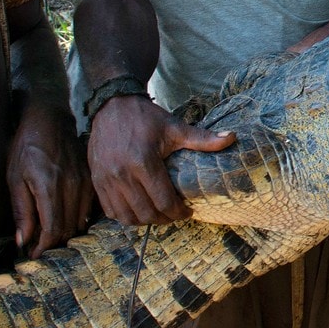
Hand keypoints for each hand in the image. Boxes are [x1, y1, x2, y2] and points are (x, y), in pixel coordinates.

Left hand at [7, 105, 91, 257]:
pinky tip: (65, 219)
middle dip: (52, 242)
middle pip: (66, 229)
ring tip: (49, 235)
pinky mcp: (91, 178)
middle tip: (38, 246)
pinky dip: (77, 219)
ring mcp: (85, 182)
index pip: (51, 230)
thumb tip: (23, 240)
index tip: (33, 254)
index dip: (42, 247)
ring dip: (64, 232)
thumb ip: (22, 211)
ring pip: (79, 221)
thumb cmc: (27, 146)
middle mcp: (71, 187)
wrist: (50, 118)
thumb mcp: (15, 178)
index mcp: (49, 187)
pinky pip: (88, 209)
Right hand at [88, 94, 233, 225]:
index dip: (178, 212)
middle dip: (164, 219)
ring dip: (144, 221)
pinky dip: (125, 217)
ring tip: (157, 214)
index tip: (187, 211)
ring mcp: (106, 180)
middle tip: (174, 214)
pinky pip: (110, 211)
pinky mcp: (96, 181)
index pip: (163, 202)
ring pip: (127, 217)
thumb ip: (202, 138)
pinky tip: (138, 210)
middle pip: (146, 213)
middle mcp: (122, 175)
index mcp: (143, 162)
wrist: (112, 106)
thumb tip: (231, 138)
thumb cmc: (146, 118)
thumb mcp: (175, 127)